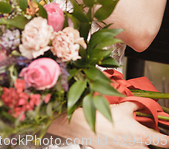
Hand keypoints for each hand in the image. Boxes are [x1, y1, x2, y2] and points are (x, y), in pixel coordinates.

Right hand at [48, 102, 168, 148]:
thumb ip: (135, 105)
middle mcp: (137, 147)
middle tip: (152, 138)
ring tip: (134, 138)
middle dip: (154, 145)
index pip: (164, 142)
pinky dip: (129, 146)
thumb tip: (141, 104)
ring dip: (141, 145)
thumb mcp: (123, 107)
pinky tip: (123, 140)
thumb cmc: (104, 118)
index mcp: (141, 135)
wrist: (87, 128)